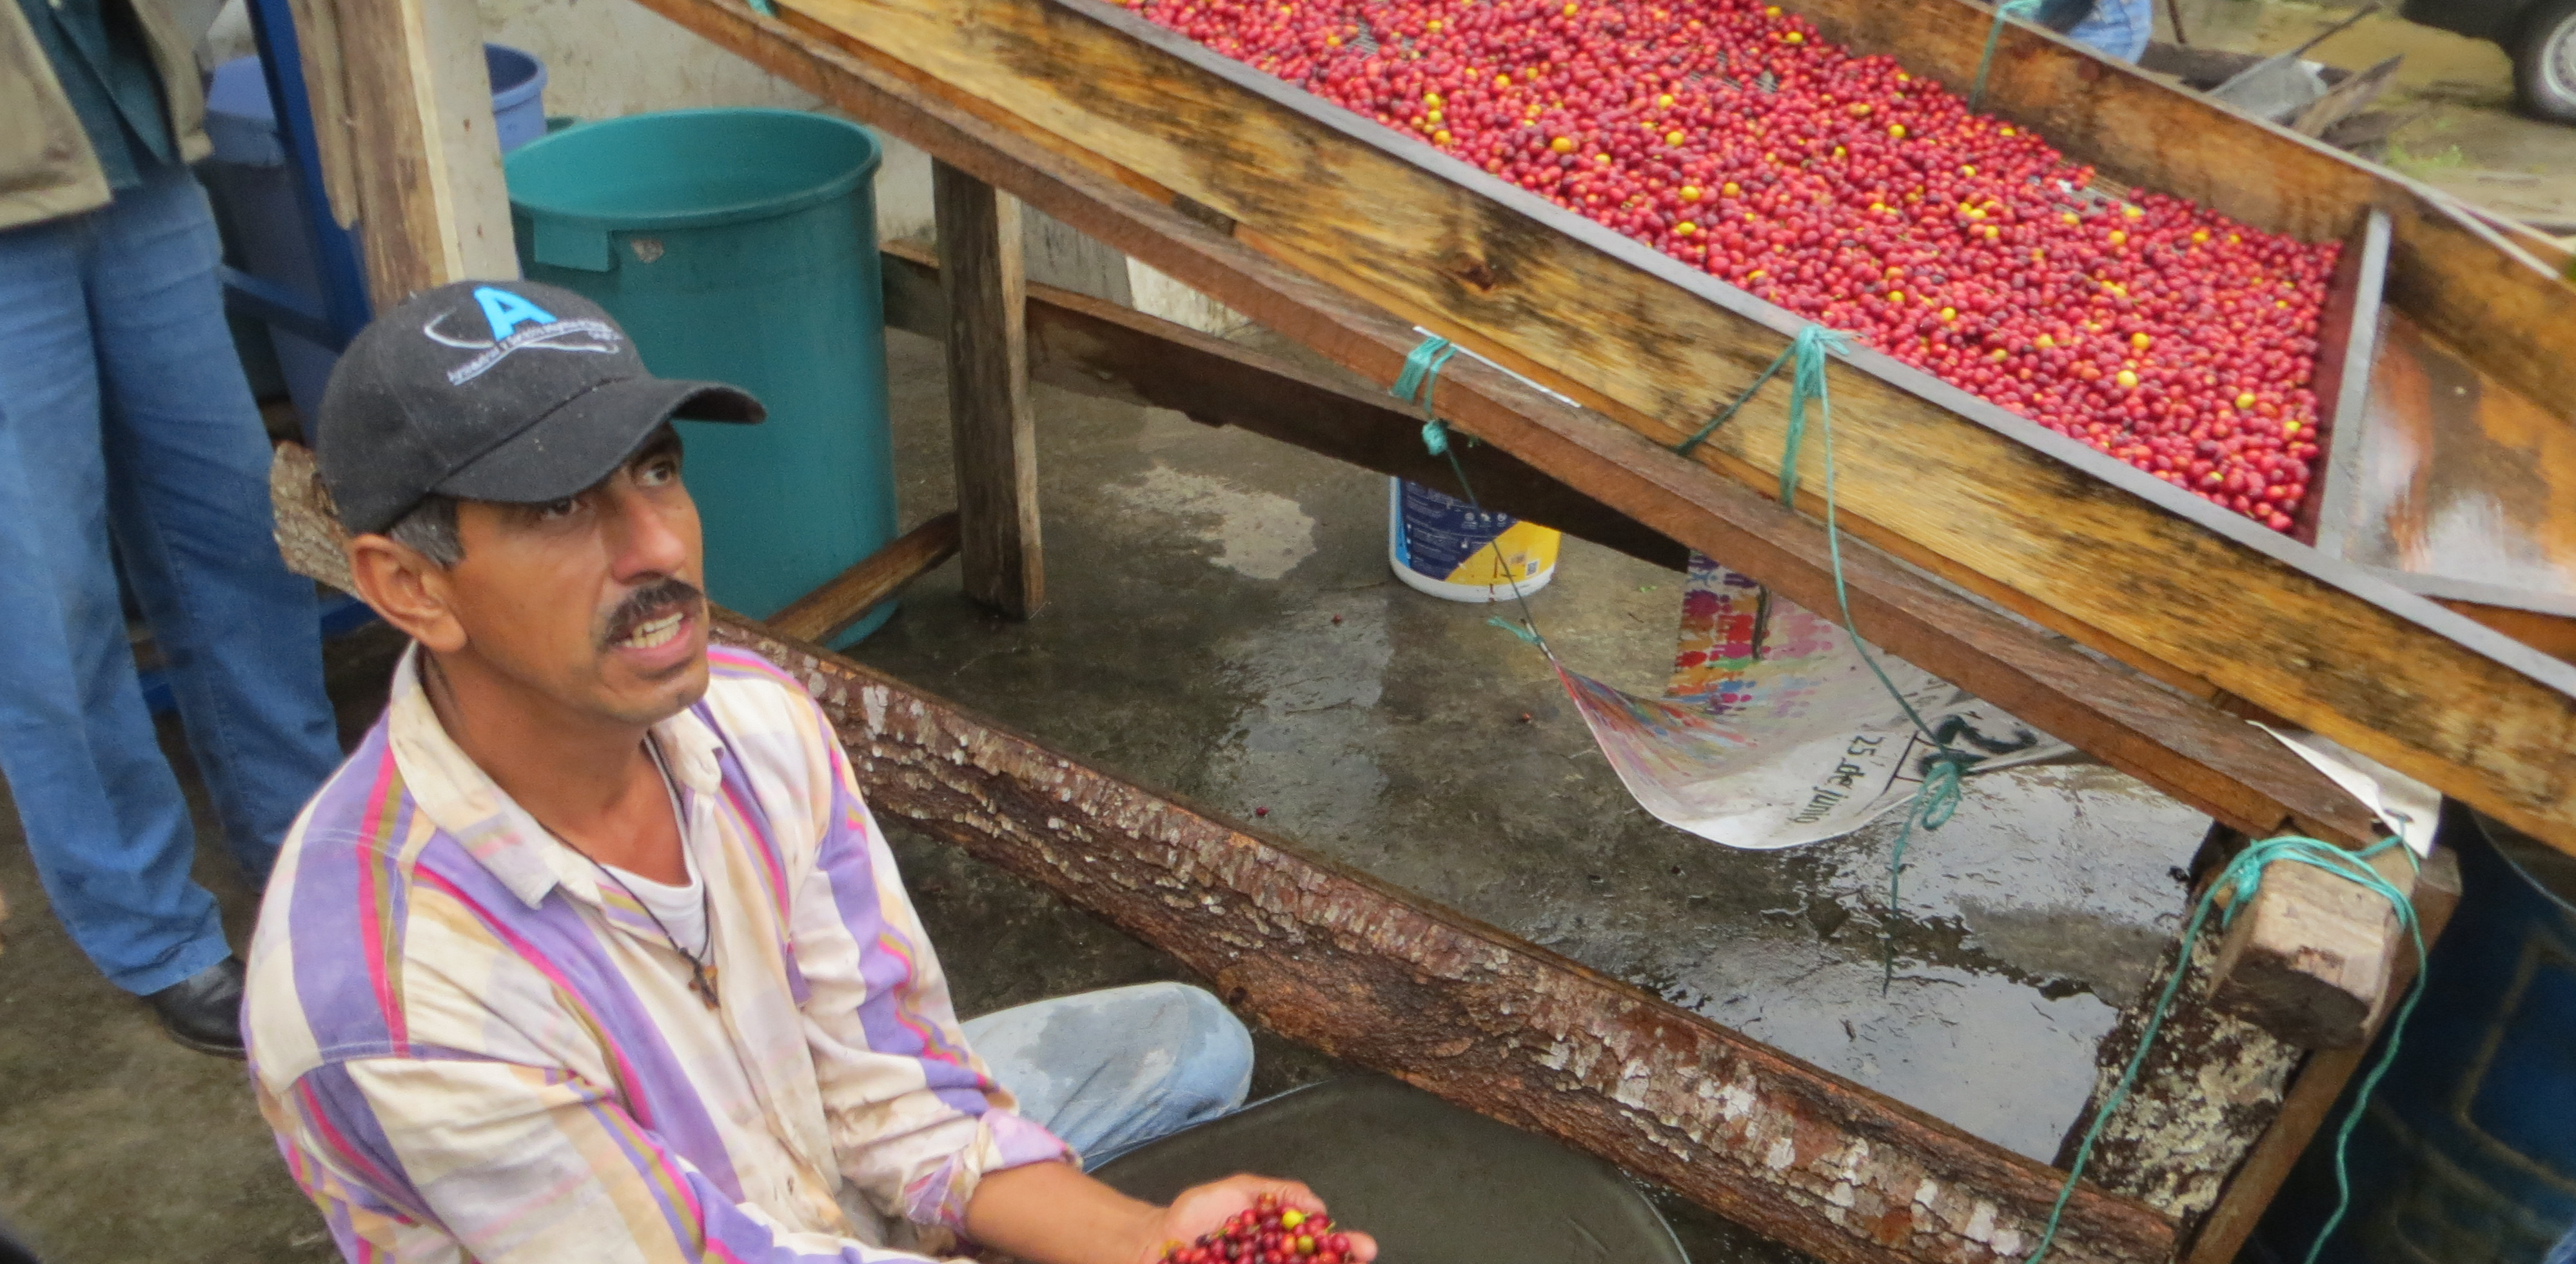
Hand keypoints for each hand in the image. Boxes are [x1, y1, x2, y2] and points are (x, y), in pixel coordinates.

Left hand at [1135, 1176, 1377, 1263]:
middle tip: (1352, 1260)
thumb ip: (1280, 1193)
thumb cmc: (1197, 1216)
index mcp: (1281, 1243)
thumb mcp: (1241, 1190)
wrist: (1154, 1241)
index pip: (1321, 1247)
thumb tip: (1318, 1208)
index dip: (1345, 1247)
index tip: (1363, 1246)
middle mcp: (1275, 1263)